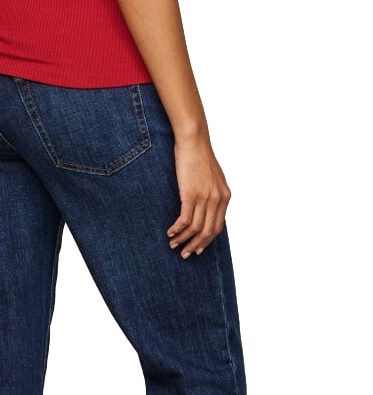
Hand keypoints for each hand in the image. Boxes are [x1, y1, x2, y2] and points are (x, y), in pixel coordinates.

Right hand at [167, 135, 230, 258]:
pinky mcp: (190, 194)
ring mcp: (204, 198)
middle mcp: (217, 199)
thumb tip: (207, 207)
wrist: (194, 141)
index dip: (207, 240)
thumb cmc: (200, 155)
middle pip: (207, 231)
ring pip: (195, 228)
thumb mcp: (213, 177)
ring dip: (183, 239)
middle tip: (185, 253)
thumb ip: (213, 193)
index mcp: (224, 196)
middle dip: (195, 245)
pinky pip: (185, 219)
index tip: (198, 248)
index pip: (218, 227)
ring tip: (173, 244)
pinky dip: (177, 229)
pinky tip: (170, 232)